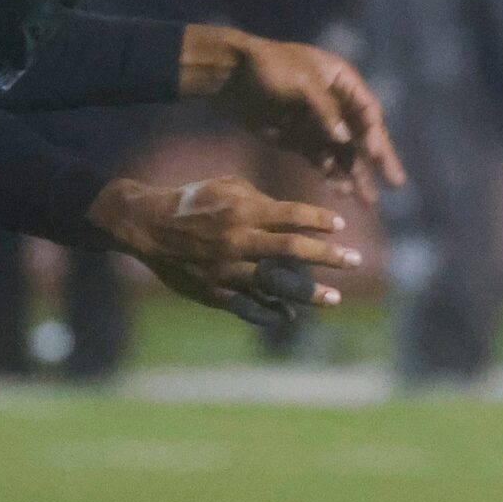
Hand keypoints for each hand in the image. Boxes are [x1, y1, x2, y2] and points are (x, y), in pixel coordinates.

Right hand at [87, 174, 360, 326]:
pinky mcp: (213, 291)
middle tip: (355, 261)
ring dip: (308, 293)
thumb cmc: (192, 201)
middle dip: (327, 256)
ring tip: (334, 299)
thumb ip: (261, 201)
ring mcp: (226, 269)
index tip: (341, 226)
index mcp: (242, 211)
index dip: (318, 220)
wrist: (147, 226)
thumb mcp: (227, 187)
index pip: (290, 215)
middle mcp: (238, 240)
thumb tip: (293, 217)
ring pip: (274, 284)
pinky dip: (270, 312)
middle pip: (291, 250)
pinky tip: (289, 315)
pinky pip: (248, 307)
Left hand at [186, 26, 406, 202]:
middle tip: (397, 183)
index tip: (375, 155)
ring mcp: (318, 124)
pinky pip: (322, 161)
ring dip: (356, 175)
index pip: (367, 111)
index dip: (374, 134)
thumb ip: (324, 111)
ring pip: (344, 153)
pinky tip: (340, 192)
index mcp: (342, 81)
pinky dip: (331, 175)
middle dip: (379, 160)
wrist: (229, 76)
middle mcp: (336, 104)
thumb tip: (344, 139)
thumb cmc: (267, 67)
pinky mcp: (300, 140)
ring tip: (368, 201)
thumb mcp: (300, 83)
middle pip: (362, 135)